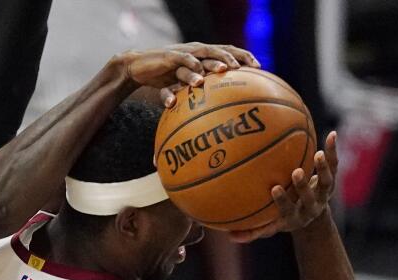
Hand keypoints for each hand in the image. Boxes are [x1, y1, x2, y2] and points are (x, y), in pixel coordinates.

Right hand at [119, 43, 259, 106]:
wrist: (137, 68)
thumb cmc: (162, 77)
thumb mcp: (182, 84)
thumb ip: (197, 92)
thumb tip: (213, 111)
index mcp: (202, 57)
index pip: (228, 53)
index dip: (244, 57)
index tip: (260, 68)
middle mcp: (196, 52)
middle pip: (221, 50)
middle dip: (235, 57)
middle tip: (248, 67)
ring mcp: (183, 53)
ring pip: (204, 55)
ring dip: (215, 61)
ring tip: (224, 69)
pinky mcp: (169, 56)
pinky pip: (182, 59)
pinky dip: (191, 65)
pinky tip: (198, 72)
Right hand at [230, 131, 338, 243]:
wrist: (311, 215)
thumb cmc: (283, 217)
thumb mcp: (270, 226)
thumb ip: (253, 231)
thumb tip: (229, 237)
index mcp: (296, 216)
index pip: (288, 209)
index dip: (283, 200)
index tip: (274, 188)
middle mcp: (312, 206)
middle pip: (309, 197)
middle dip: (303, 185)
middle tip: (296, 172)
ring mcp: (324, 193)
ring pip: (327, 181)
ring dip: (323, 168)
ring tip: (318, 154)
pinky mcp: (331, 180)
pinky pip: (334, 164)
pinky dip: (333, 150)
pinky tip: (331, 135)